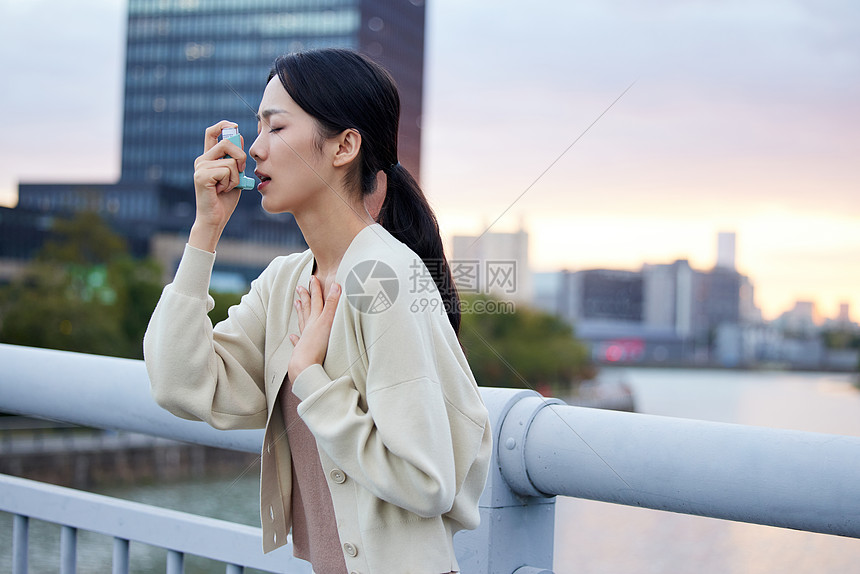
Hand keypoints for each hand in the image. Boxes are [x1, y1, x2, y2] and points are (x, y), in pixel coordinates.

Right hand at [189, 120, 246, 251]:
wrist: (215, 219)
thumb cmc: (225, 199)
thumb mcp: (235, 175)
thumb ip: (235, 159)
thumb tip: (239, 136)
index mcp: (209, 158)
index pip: (212, 133)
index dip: (223, 125)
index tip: (234, 125)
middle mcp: (202, 160)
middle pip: (227, 142)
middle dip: (241, 156)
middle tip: (240, 172)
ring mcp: (200, 168)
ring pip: (230, 161)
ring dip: (236, 177)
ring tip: (227, 187)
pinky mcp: (202, 176)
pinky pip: (226, 171)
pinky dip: (230, 182)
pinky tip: (221, 191)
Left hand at [288, 276, 341, 383]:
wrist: (306, 366)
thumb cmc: (318, 345)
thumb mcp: (329, 321)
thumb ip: (332, 304)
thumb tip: (336, 285)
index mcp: (316, 319)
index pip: (316, 301)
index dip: (315, 289)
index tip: (312, 278)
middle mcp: (309, 327)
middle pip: (307, 309)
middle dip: (305, 297)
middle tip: (299, 288)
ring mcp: (305, 339)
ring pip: (302, 322)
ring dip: (300, 312)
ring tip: (296, 304)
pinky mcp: (303, 351)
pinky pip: (298, 342)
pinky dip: (296, 338)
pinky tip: (292, 337)